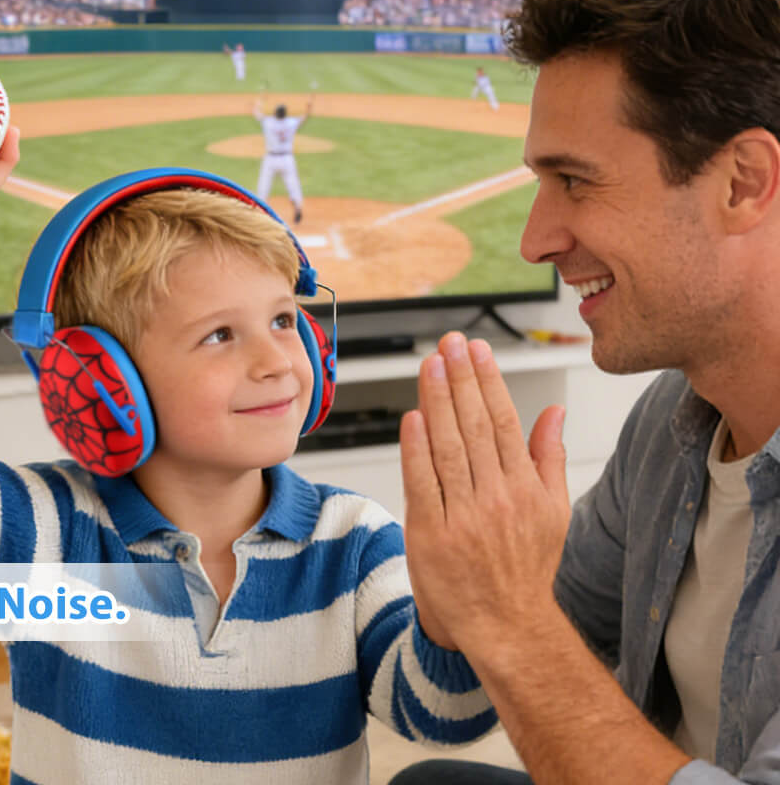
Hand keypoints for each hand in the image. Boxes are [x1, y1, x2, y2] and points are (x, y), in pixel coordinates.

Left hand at [399, 332, 570, 652]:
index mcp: (526, 488)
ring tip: (430, 365)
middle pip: (474, 426)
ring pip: (447, 447)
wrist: (506, 624)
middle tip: (449, 343)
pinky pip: (422, 483)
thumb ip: (548, 457)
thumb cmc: (526, 567)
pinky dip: (416, 449)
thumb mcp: (553, 510)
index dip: (487, 382)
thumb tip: (555, 411)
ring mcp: (463, 516)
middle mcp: (497, 498)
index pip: (503, 422)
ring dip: (436, 402)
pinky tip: (412, 417)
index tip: (475, 350)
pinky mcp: (431, 534)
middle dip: (461, 379)